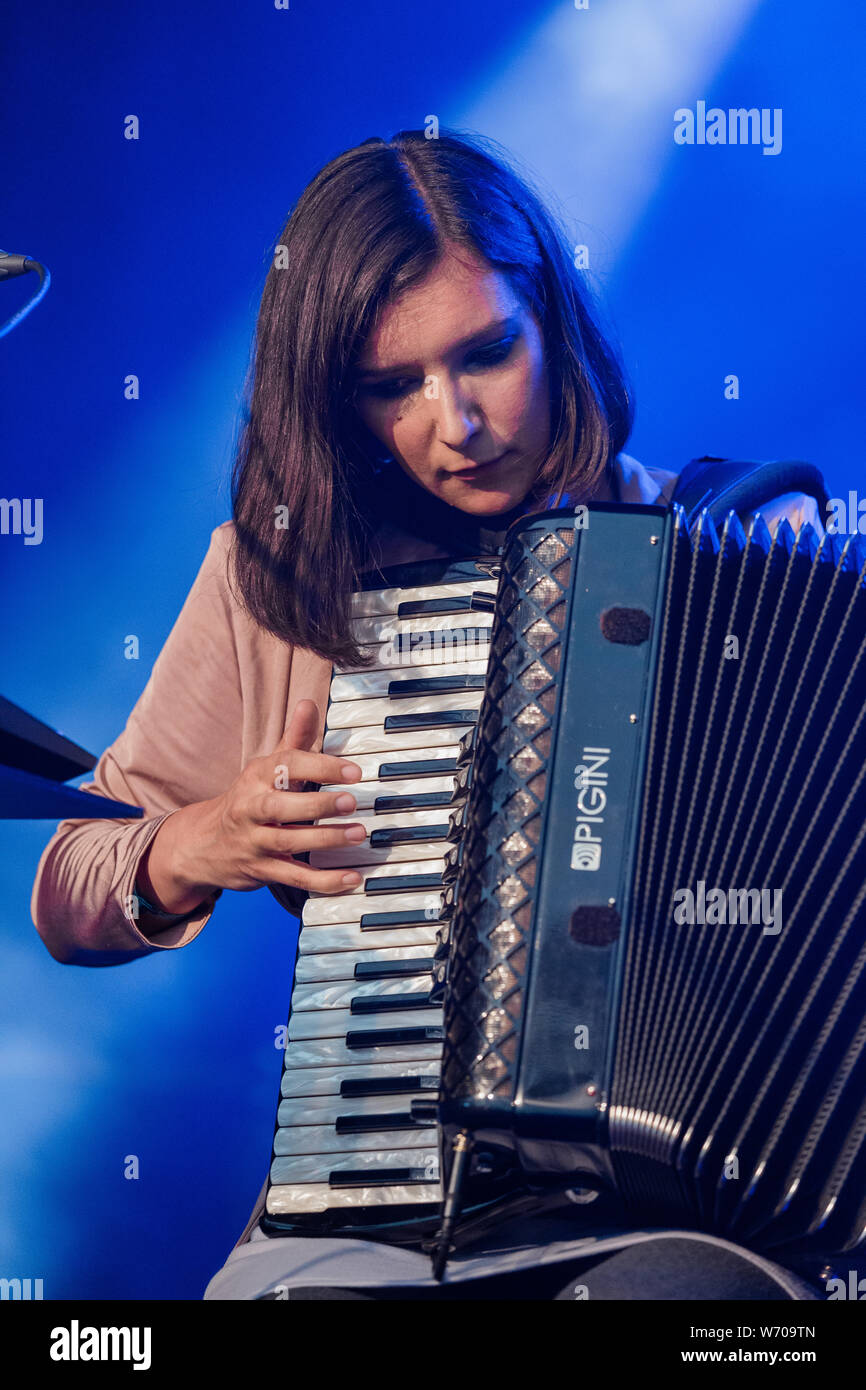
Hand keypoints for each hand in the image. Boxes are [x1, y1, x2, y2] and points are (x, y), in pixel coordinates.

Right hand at [137, 700, 366, 913]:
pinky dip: (325, 881)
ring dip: (326, 839)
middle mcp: (251, 809)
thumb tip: (310, 703)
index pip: (286, 766)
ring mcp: (255, 842)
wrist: (202, 845)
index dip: (320, 766)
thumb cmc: (246, 800)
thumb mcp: (265, 768)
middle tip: (352, 802)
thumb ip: (292, 739)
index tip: (353, 770)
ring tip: (358, 833)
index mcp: (256, 778)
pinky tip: (352, 877)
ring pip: (289, 843)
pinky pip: (295, 878)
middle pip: (281, 807)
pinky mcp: (262, 871)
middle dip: (317, 804)